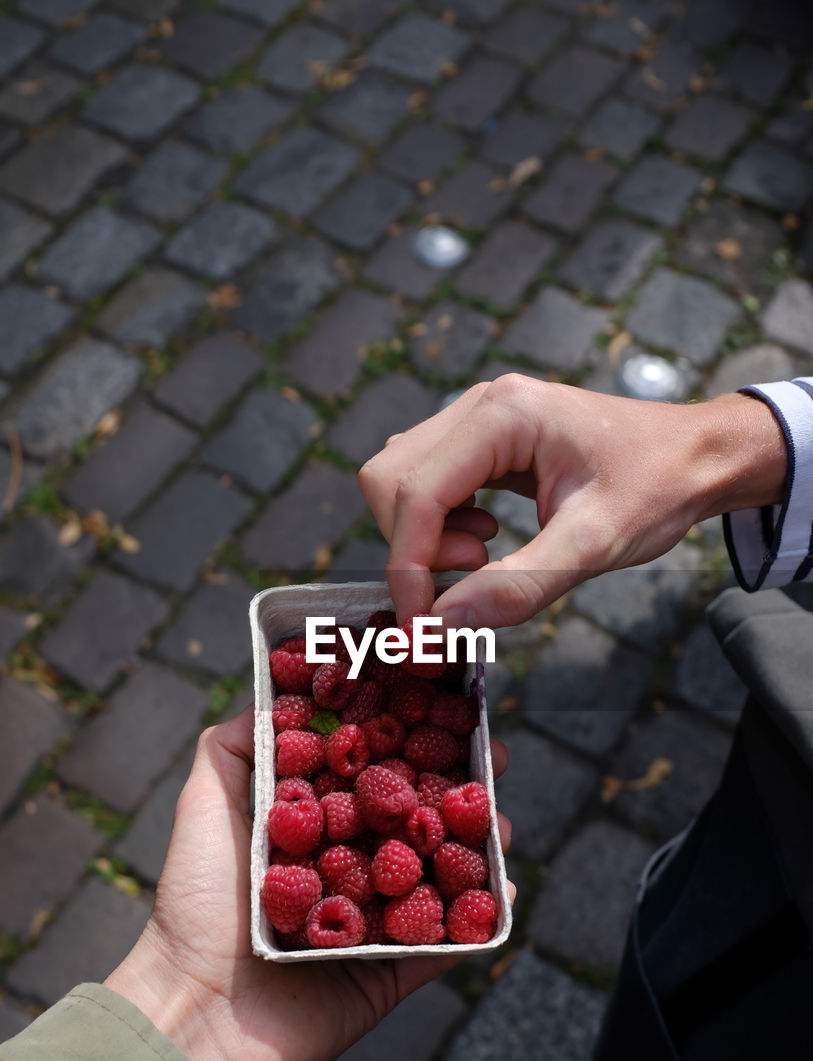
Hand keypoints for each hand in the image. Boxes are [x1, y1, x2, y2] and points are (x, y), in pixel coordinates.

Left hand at [106, 707, 512, 1060]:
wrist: (194, 1011)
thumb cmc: (195, 905)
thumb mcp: (204, 806)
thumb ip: (233, 747)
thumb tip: (270, 690)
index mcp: (312, 831)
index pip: (372, 775)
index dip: (410, 741)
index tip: (446, 708)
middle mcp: (349, 870)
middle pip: (417, 820)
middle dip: (459, 787)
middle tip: (495, 759)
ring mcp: (376, 922)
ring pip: (441, 876)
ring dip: (478, 846)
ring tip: (499, 821)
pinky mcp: (392, 972)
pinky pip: (449, 943)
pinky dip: (482, 920)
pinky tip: (504, 887)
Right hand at [359, 373, 785, 627]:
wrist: (696, 457)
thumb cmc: (657, 489)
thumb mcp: (593, 545)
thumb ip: (515, 586)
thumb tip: (439, 629)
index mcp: (503, 415)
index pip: (415, 493)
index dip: (407, 567)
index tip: (421, 628)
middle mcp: (479, 405)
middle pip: (391, 481)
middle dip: (415, 547)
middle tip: (477, 575)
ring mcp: (476, 418)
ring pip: (400, 482)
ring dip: (425, 537)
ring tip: (487, 556)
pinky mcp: (480, 439)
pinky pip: (426, 484)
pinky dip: (440, 526)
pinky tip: (488, 540)